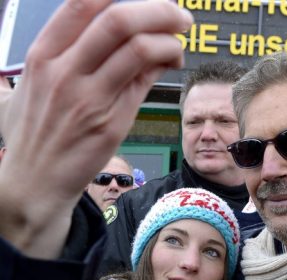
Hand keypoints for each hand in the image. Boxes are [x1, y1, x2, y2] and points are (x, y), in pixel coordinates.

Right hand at [0, 0, 191, 257]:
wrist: (34, 182)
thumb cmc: (34, 133)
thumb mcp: (33, 87)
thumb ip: (63, 57)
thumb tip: (113, 36)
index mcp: (42, 55)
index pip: (84, 3)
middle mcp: (66, 72)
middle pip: (118, 19)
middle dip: (159, 10)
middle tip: (178, 14)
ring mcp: (90, 99)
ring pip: (139, 50)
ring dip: (170, 38)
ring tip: (179, 41)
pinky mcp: (112, 124)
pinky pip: (144, 83)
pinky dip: (164, 65)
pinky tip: (170, 63)